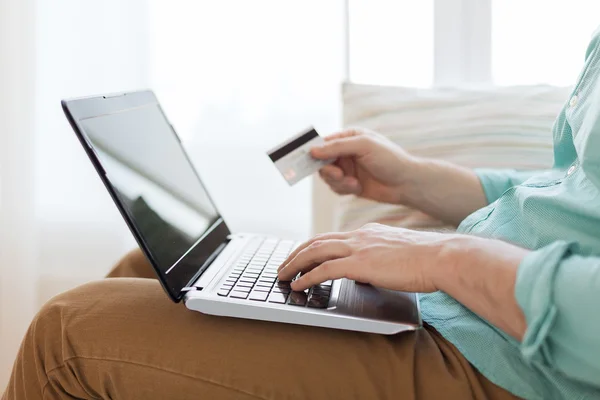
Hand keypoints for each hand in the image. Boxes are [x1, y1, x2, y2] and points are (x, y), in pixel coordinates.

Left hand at [277, 223, 456, 291]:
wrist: (441, 256)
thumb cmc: (427, 258)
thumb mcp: (396, 253)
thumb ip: (378, 257)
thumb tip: (368, 270)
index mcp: (367, 232)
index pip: (331, 238)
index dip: (312, 247)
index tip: (302, 256)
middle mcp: (359, 236)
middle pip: (316, 241)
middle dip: (296, 254)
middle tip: (283, 266)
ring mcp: (358, 248)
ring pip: (315, 252)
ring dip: (295, 264)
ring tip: (283, 275)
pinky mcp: (360, 263)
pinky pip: (324, 269)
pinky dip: (307, 277)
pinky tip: (299, 284)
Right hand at [312, 128, 418, 204]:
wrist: (406, 183)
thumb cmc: (389, 159)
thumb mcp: (363, 146)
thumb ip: (337, 147)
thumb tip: (313, 150)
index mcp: (349, 137)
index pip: (324, 142)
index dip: (313, 150)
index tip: (305, 158)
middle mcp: (346, 152)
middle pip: (322, 161)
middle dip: (328, 170)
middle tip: (337, 174)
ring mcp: (348, 168)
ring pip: (327, 176)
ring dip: (337, 181)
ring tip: (352, 183)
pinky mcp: (350, 184)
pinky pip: (335, 187)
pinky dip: (343, 188)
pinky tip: (357, 187)